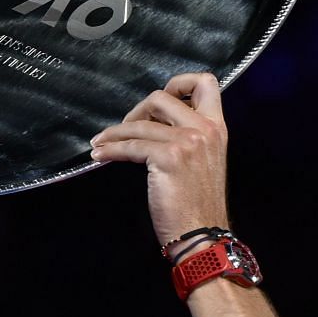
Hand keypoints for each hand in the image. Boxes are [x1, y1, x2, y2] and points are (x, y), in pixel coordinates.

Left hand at [89, 71, 231, 249]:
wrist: (201, 234)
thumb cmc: (197, 205)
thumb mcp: (203, 161)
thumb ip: (189, 137)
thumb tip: (156, 124)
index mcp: (217, 127)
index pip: (205, 82)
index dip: (178, 83)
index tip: (156, 104)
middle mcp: (205, 129)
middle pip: (162, 96)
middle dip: (136, 110)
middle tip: (124, 129)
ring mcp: (188, 141)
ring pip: (140, 122)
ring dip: (114, 132)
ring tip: (100, 143)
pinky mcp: (169, 157)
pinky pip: (131, 145)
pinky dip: (110, 149)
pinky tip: (100, 155)